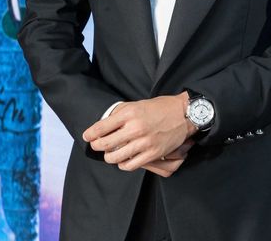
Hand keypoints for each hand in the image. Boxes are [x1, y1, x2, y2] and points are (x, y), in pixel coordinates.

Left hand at [82, 93, 198, 172]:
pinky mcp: (152, 153)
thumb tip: (105, 123)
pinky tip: (123, 160)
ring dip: (109, 157)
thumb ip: (122, 113)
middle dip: (97, 146)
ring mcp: (144, 142)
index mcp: (130, 113)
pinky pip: (130, 165)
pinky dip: (123, 164)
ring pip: (115, 157)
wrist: (183, 114)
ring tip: (110, 154)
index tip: (86, 137)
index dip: (90, 134)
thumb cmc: (161, 107)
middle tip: (96, 145)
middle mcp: (135, 128)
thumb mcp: (138, 103)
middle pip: (105, 144)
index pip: (102, 127)